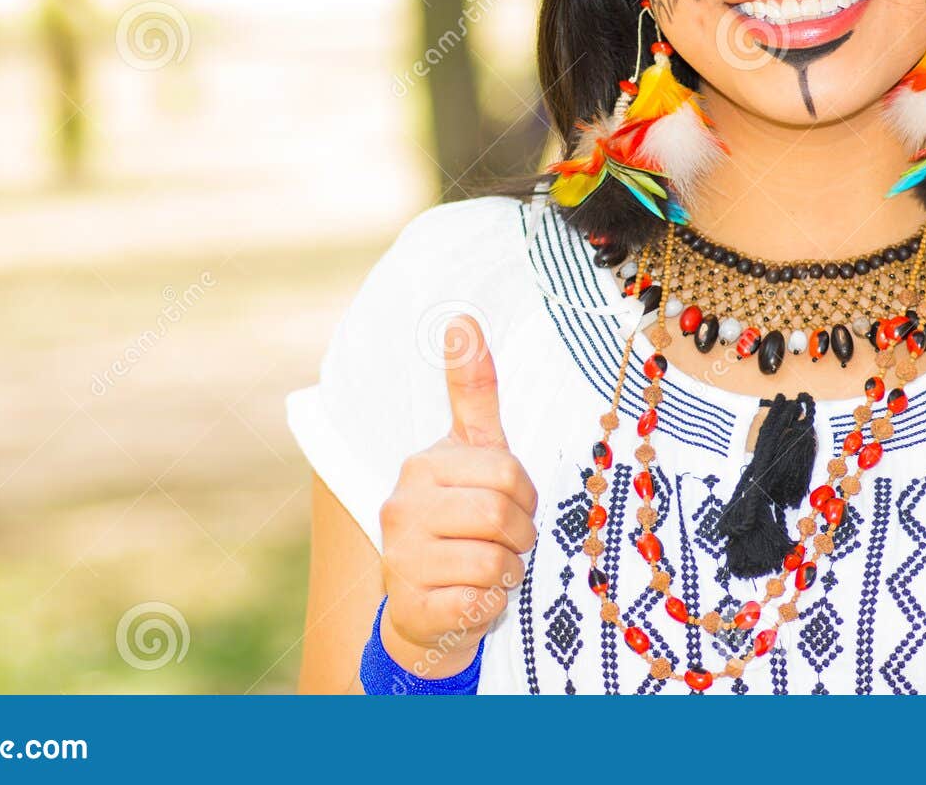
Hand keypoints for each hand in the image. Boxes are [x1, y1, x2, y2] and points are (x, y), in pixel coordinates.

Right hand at [376, 314, 537, 677]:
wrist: (426, 609)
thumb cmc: (460, 521)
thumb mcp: (473, 453)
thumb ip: (472, 390)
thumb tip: (462, 316)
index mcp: (421, 465)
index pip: (506, 472)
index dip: (525, 496)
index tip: (513, 506)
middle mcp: (402, 506)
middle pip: (502, 514)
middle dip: (520, 536)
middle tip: (507, 544)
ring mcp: (400, 558)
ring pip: (493, 561)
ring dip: (507, 573)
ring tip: (490, 572)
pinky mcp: (410, 607)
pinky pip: (478, 603)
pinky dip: (490, 606)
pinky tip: (472, 600)